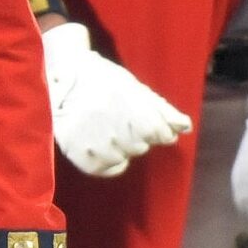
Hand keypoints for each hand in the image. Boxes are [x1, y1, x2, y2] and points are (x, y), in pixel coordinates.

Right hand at [41, 22, 191, 177]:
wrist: (61, 78)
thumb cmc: (103, 80)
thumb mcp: (135, 88)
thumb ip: (163, 110)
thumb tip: (185, 128)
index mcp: (134, 111)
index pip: (159, 134)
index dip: (154, 128)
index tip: (139, 117)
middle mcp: (117, 131)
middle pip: (141, 146)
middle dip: (134, 134)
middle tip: (116, 117)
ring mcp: (98, 145)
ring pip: (124, 157)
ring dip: (120, 146)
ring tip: (103, 127)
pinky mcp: (80, 155)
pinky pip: (106, 169)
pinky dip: (108, 161)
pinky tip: (100, 145)